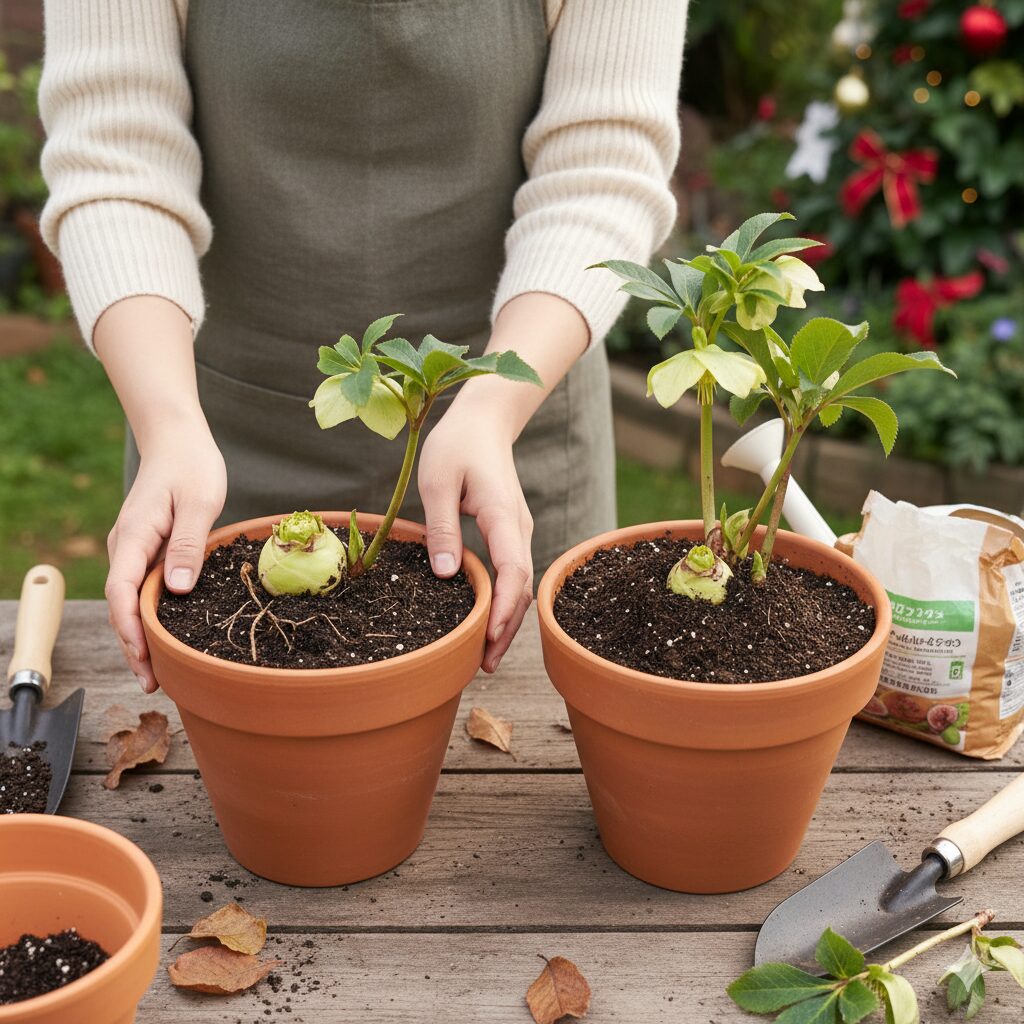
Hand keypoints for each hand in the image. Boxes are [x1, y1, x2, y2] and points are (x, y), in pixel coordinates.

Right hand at [106, 423, 225, 691]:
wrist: (178, 440)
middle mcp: (127, 546)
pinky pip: (143, 587)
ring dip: (140, 634)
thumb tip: (178, 590)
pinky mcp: (148, 548)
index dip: (130, 629)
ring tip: (158, 671)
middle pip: (122, 604)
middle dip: (133, 645)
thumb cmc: (191, 465)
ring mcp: (135, 548)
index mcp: (135, 536)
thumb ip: (189, 545)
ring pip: (131, 599)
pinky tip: (166, 634)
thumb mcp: (199, 502)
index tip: (143, 659)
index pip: (122, 592)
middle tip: (152, 683)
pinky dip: (149, 614)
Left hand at [418, 409, 532, 673]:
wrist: (484, 421)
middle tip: (483, 665)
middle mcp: (519, 527)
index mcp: (502, 514)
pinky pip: (514, 573)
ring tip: (486, 656)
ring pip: (522, 583)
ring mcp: (518, 531)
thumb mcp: (438, 482)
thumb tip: (447, 576)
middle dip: (507, 627)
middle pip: (523, 586)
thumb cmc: (456, 445)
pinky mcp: (511, 532)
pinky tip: (488, 622)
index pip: (513, 569)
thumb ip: (442, 528)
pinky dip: (505, 601)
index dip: (503, 607)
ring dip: (507, 619)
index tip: (488, 636)